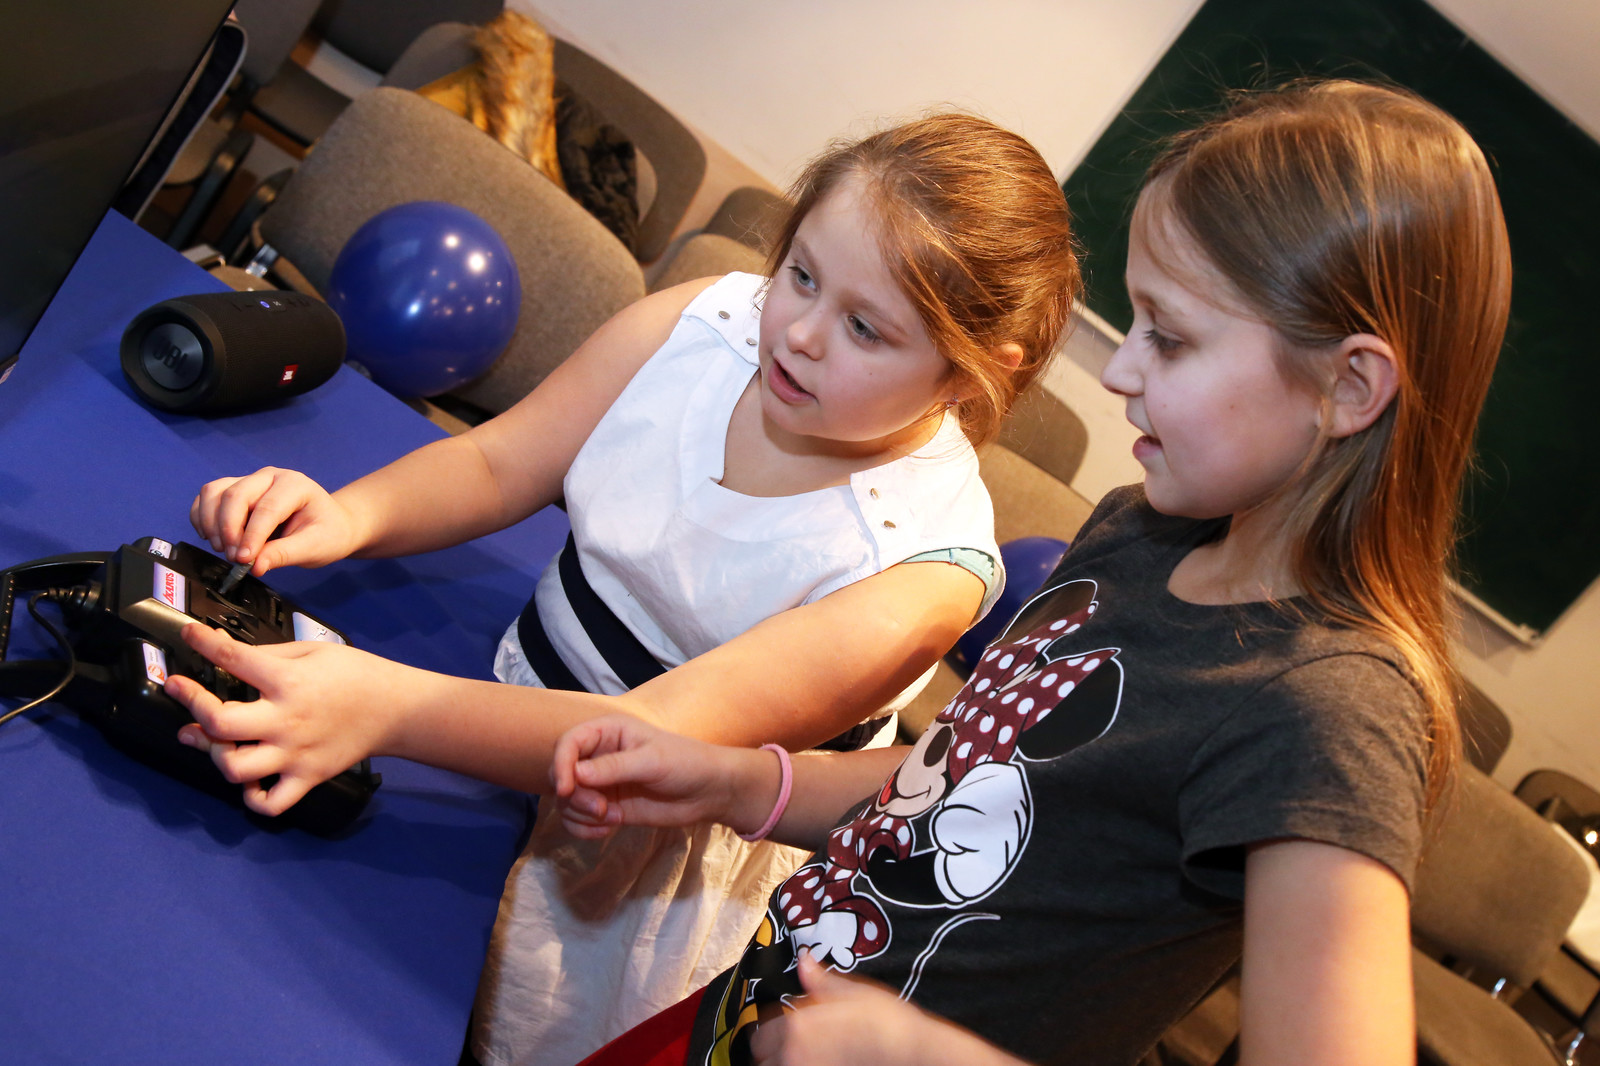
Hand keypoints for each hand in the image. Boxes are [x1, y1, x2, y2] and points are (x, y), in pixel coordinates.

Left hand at [164, 623, 408, 815]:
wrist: (395, 708)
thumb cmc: (354, 673)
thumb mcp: (312, 651)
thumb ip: (266, 654)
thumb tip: (222, 651)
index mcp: (289, 681)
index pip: (234, 658)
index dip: (201, 642)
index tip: (186, 634)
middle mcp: (286, 720)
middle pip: (221, 723)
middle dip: (192, 703)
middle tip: (181, 689)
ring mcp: (295, 754)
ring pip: (235, 769)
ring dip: (215, 754)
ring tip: (215, 739)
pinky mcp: (307, 778)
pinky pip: (269, 803)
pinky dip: (251, 796)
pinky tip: (248, 778)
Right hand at [190, 467, 363, 576]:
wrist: (329, 525)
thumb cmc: (326, 533)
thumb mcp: (314, 547)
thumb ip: (284, 555)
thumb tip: (254, 566)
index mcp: (295, 485)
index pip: (267, 508)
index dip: (252, 535)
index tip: (244, 560)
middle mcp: (269, 477)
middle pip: (236, 496)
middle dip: (229, 530)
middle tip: (234, 559)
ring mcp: (250, 481)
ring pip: (215, 492)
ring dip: (211, 523)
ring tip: (223, 550)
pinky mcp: (234, 490)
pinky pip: (208, 497)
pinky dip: (202, 517)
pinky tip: (211, 538)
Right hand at [550, 714, 755, 838]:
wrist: (709, 792)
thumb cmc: (686, 763)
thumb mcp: (652, 761)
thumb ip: (614, 767)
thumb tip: (576, 773)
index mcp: (608, 732)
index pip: (568, 743)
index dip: (560, 764)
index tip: (567, 789)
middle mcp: (599, 755)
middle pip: (562, 774)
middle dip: (574, 796)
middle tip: (600, 809)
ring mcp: (602, 783)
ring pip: (567, 800)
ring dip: (579, 814)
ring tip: (609, 818)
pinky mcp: (607, 807)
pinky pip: (579, 819)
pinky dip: (584, 828)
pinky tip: (607, 830)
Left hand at [749, 952, 1013, 1065]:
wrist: (908, 1051)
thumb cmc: (884, 1021)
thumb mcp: (852, 991)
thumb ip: (820, 980)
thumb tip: (804, 960)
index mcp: (796, 1025)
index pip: (762, 1027)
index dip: (771, 1023)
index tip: (781, 1022)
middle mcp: (793, 1054)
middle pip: (761, 1055)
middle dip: (772, 1047)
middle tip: (790, 1041)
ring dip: (782, 1060)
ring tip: (803, 1054)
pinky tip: (817, 1061)